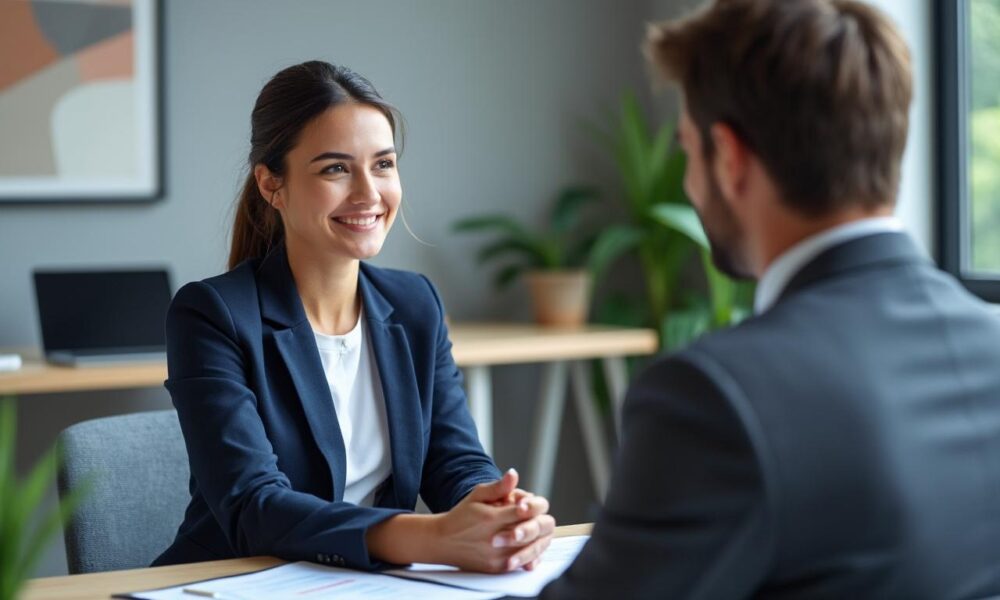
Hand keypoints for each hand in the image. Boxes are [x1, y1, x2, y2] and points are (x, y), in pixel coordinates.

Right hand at [434, 468, 555, 572]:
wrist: (442, 542)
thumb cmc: (461, 516)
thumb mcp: (476, 496)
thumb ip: (498, 487)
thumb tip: (514, 474)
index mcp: (490, 518)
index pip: (524, 511)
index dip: (534, 506)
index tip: (531, 504)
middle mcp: (495, 539)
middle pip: (533, 531)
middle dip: (538, 521)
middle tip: (537, 516)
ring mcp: (497, 556)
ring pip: (532, 548)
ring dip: (537, 537)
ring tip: (534, 528)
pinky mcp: (497, 568)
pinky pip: (523, 562)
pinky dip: (529, 552)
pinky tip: (527, 543)